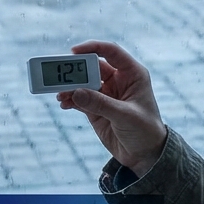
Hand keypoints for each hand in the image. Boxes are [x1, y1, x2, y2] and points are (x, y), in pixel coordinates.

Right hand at [56, 40, 167, 177]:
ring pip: (83, 83)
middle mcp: (118, 80)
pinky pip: (79, 98)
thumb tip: (76, 92)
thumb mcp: (125, 116)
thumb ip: (101, 104)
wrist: (144, 155)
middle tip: (58, 76)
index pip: (111, 52)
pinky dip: (69, 99)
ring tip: (60, 95)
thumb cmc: (145, 131)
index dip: (92, 48)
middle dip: (74, 71)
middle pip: (91, 67)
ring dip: (70, 87)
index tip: (73, 52)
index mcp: (132, 74)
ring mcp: (106, 94)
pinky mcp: (96, 108)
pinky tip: (64, 104)